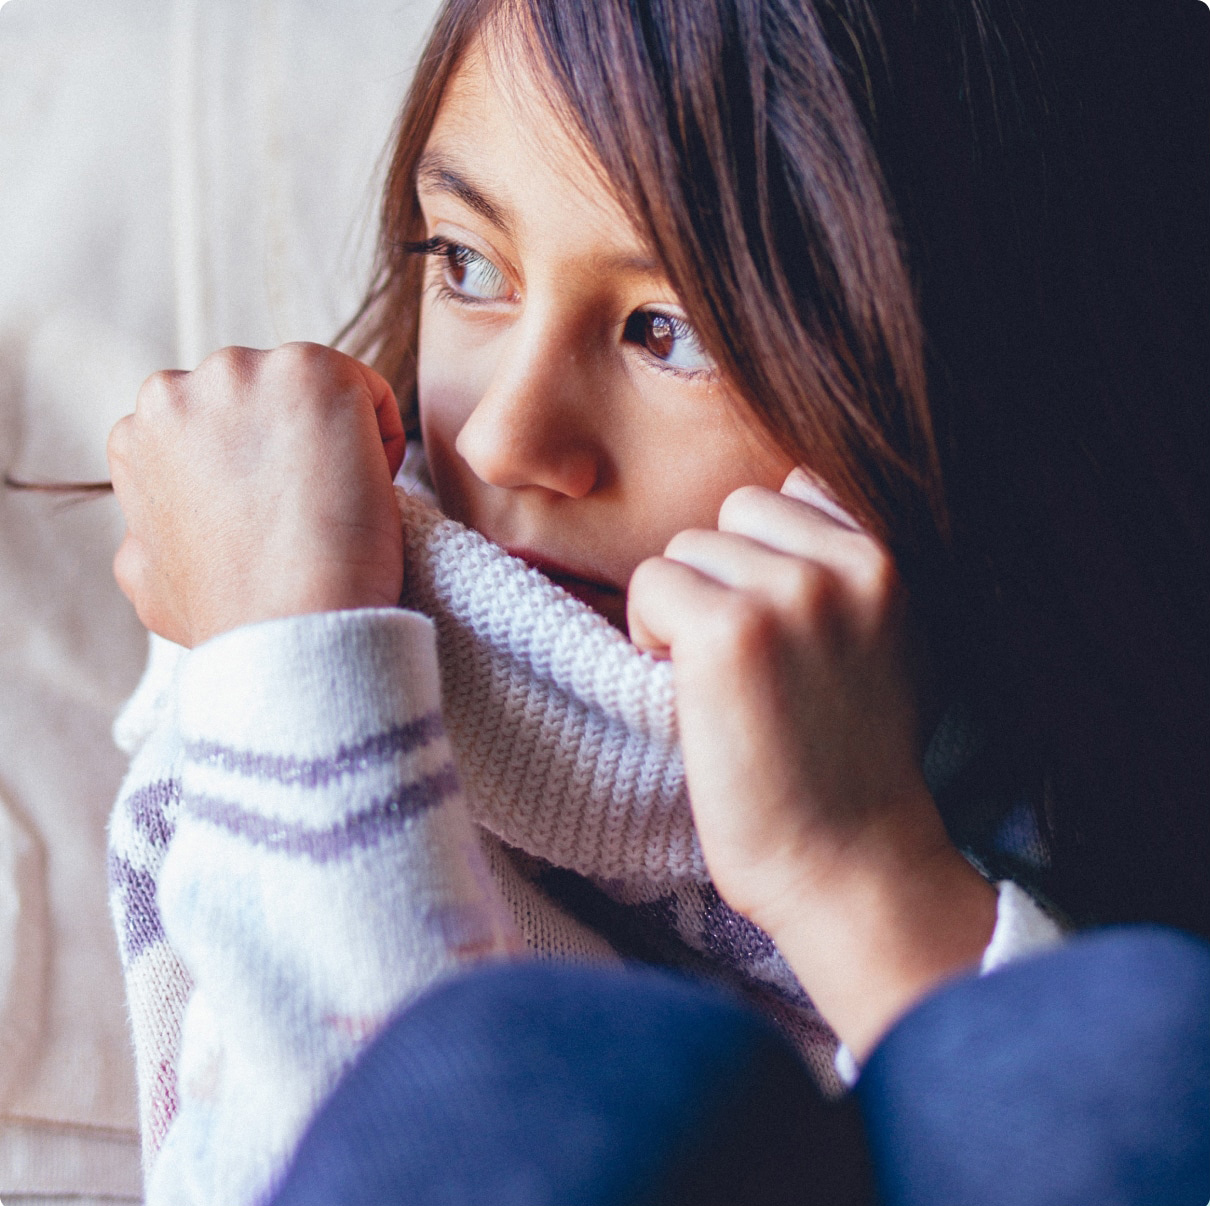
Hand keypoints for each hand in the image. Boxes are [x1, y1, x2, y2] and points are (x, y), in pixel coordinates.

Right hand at [107, 343, 406, 647]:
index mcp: (139, 432)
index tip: (273, 520)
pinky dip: (380, 441)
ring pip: (312, 393)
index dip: (253, 477)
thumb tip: (149, 530)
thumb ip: (146, 533)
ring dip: (333, 440)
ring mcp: (244, 372)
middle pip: (262, 401)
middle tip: (310, 514)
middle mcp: (179, 388)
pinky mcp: (312, 371)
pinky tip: (365, 492)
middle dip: (289, 446)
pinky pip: (368, 393)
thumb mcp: (146, 576)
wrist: (290, 623)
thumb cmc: (230, 616)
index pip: (211, 428)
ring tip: (335, 507)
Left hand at [628, 471, 995, 1055]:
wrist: (849, 863)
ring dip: (683, 611)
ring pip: (685, 548)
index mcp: (890, 560)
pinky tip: (687, 692)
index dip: (760, 559)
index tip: (768, 630)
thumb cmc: (855, 764)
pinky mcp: (729, 631)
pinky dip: (649, 635)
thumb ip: (849, 569)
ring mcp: (789, 592)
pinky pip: (651, 584)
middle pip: (731, 515)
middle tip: (739, 662)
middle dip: (721, 579)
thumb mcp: (893, 644)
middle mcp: (847, 564)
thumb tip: (791, 495)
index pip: (789, 493)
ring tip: (717, 683)